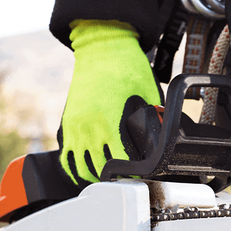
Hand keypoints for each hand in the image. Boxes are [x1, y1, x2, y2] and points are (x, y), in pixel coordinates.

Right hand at [58, 19, 162, 185]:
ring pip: (81, 167)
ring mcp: (75, 125)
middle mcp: (88, 126)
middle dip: (116, 179)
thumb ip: (153, 117)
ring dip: (95, 177)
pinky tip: (86, 174)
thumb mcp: (148, 92)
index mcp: (109, 120)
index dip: (134, 173)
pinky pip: (67, 156)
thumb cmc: (125, 65)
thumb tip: (163, 135)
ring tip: (110, 183)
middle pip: (99, 169)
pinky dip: (76, 168)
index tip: (143, 177)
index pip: (121, 160)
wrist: (101, 46)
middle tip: (129, 183)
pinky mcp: (68, 122)